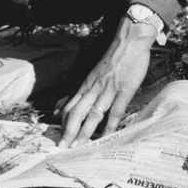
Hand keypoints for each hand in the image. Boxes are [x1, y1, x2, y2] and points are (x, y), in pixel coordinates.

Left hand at [59, 16, 154, 146]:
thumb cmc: (115, 57)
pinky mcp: (124, 90)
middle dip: (68, 131)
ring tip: (78, 146)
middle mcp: (94, 88)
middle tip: (62, 147)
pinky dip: (109, 126)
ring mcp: (108, 90)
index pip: (70, 105)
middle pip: (77, 112)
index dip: (63, 121)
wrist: (129, 40)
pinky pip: (115, 111)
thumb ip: (89, 88)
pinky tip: (105, 137)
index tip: (57, 135)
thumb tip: (81, 101)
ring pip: (92, 114)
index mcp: (87, 84)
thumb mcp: (97, 72)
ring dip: (84, 132)